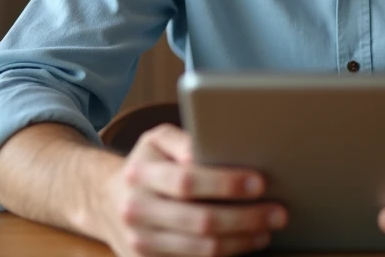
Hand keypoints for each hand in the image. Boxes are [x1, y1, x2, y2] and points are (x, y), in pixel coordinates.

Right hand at [91, 124, 287, 256]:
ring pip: (201, 249)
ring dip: (241, 241)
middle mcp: (137, 211)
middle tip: (278, 212)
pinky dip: (225, 256)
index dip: (226, 184)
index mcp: (140, 175)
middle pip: (200, 221)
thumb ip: (183, 140)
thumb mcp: (156, 139)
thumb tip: (209, 147)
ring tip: (267, 229)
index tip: (260, 182)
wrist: (106, 202)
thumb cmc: (147, 165)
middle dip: (245, 218)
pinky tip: (244, 244)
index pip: (187, 181)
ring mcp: (140, 244)